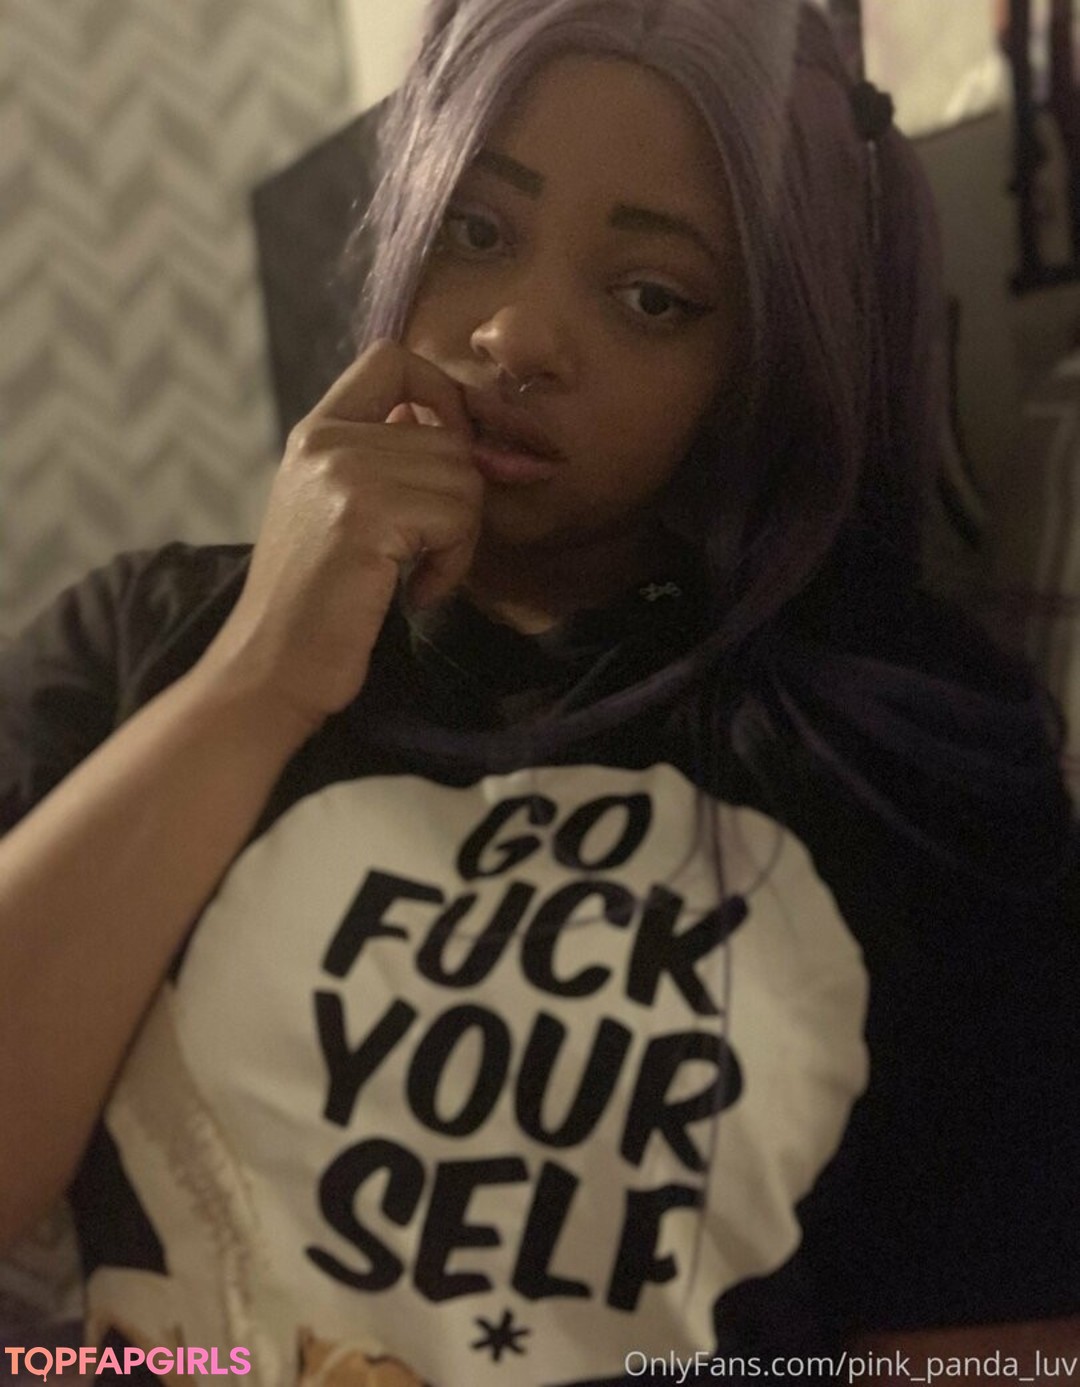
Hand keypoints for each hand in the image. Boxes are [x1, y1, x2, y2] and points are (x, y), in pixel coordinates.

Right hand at [199, 340, 481, 730]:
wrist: (271, 665)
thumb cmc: (315, 602)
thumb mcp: (334, 509)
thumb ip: (380, 459)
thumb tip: (452, 424)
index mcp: (316, 431)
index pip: (392, 359)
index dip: (443, 395)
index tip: (450, 454)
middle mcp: (325, 440)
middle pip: (450, 437)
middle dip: (459, 504)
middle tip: (426, 555)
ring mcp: (343, 474)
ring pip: (463, 479)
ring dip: (458, 540)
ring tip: (416, 576)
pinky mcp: (365, 517)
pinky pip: (456, 519)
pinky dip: (452, 565)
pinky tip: (415, 591)